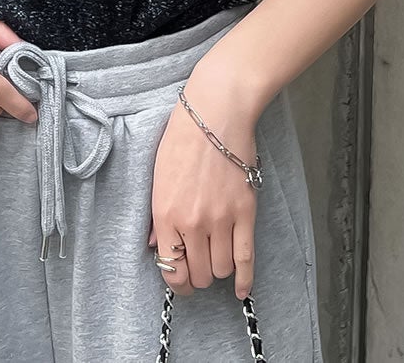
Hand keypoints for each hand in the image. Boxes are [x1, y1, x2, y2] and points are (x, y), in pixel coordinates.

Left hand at [148, 64, 261, 299]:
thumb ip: (157, 216)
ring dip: (219, 270)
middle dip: (198, 275)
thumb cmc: (182, 139)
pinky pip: (246, 259)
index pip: (171, 268)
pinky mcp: (245, 213)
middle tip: (199, 267)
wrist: (215, 115)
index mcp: (165, 213)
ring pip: (221, 269)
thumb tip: (157, 246)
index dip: (177, 281)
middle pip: (199, 273)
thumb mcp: (158, 176)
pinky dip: (245, 279)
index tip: (182, 279)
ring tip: (217, 260)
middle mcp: (192, 223)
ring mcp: (221, 220)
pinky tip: (241, 289)